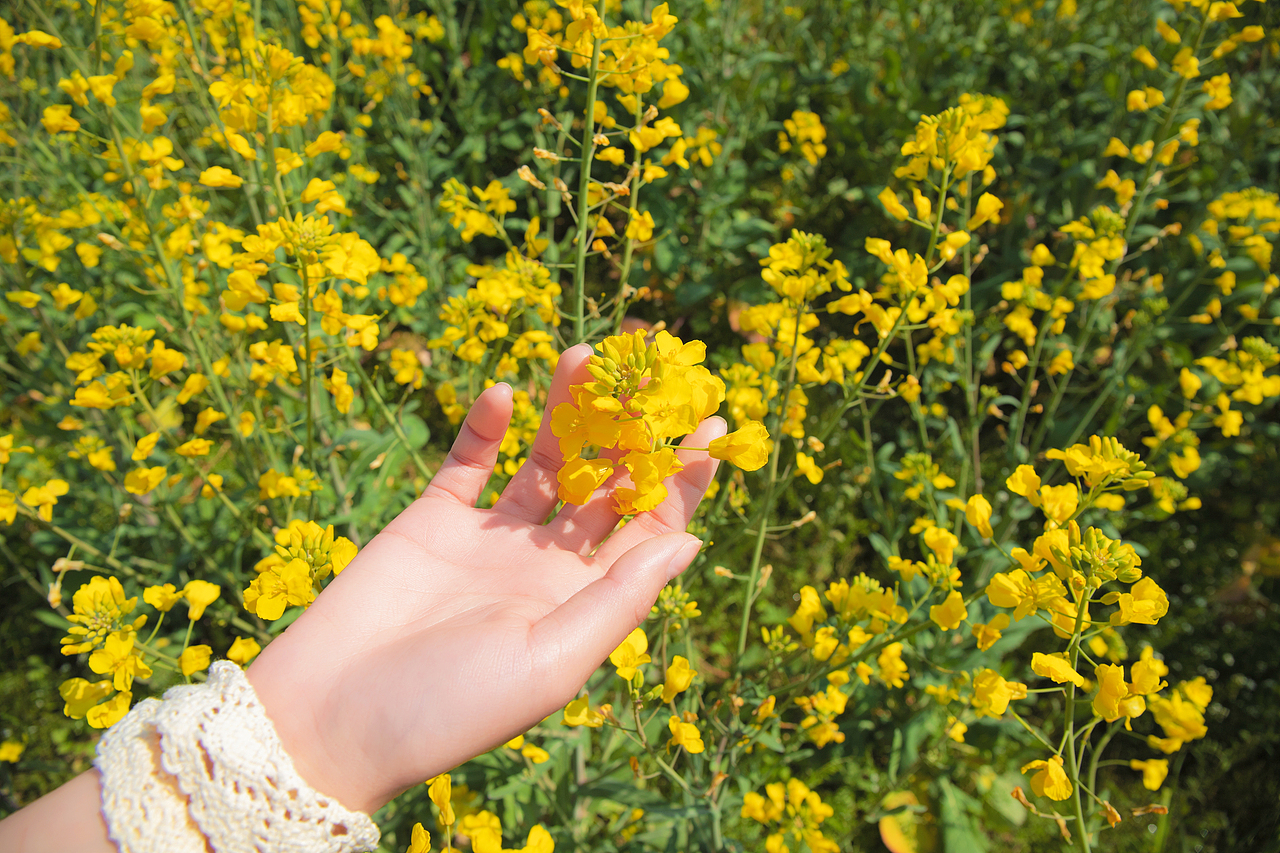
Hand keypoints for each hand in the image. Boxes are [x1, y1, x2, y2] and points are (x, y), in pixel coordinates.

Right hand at [247, 344, 725, 813]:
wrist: (331, 718)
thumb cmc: (449, 708)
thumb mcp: (550, 662)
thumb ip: (617, 599)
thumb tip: (688, 541)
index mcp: (582, 603)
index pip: (648, 530)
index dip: (681, 481)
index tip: (713, 426)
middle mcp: (544, 567)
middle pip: (603, 484)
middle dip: (630, 430)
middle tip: (650, 370)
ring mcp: (488, 540)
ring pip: (543, 461)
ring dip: (565, 412)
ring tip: (582, 355)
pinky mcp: (431, 521)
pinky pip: (467, 462)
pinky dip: (485, 427)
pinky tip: (506, 393)